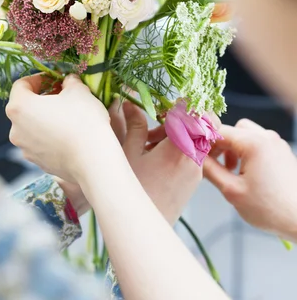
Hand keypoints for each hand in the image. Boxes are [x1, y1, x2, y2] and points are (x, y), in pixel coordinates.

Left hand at [6, 74, 115, 182]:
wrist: (93, 159)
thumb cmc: (82, 119)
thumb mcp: (78, 90)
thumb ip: (69, 81)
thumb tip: (68, 82)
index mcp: (19, 107)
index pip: (21, 85)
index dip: (38, 78)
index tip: (54, 79)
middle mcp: (16, 129)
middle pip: (24, 107)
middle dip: (42, 99)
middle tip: (62, 95)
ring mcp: (25, 149)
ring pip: (32, 126)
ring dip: (45, 118)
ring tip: (67, 115)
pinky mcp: (37, 162)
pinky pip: (40, 143)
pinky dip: (50, 135)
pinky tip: (69, 134)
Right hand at [111, 101, 201, 224]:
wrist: (143, 229)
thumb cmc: (133, 190)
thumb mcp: (129, 153)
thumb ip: (134, 125)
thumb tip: (130, 103)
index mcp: (179, 147)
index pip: (196, 114)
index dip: (184, 104)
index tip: (167, 103)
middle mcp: (193, 157)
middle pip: (203, 124)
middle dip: (184, 116)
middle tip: (159, 120)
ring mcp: (196, 170)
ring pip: (198, 138)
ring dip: (179, 132)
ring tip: (150, 141)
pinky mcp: (194, 180)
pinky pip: (194, 153)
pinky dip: (179, 147)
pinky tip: (155, 154)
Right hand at [204, 119, 296, 240]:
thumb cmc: (271, 209)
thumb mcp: (232, 190)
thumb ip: (210, 170)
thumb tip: (196, 157)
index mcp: (254, 143)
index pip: (219, 131)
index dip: (205, 143)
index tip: (197, 156)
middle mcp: (267, 137)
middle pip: (233, 130)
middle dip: (221, 146)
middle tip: (216, 165)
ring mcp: (277, 144)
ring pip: (246, 135)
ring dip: (234, 149)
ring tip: (232, 171)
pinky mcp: (282, 152)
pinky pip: (259, 143)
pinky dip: (248, 152)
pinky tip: (246, 173)